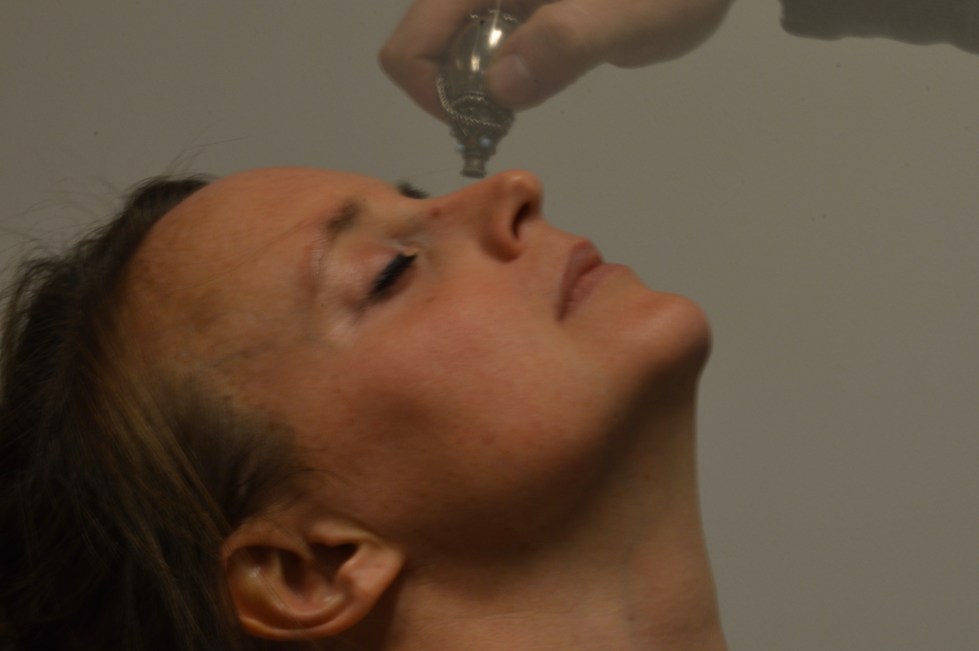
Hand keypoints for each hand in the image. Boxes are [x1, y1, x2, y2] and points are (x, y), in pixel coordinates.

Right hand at [380, 0, 733, 119]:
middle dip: (459, 93)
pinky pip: (485, 50)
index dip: (435, 91)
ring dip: (481, 89)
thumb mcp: (631, 14)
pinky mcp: (520, 12)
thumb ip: (568, 41)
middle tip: (520, 108)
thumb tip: (501, 86)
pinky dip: (502, 78)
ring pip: (453, 53)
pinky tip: (544, 75)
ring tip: (541, 86)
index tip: (490, 116)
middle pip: (427, 48)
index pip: (414, 40)